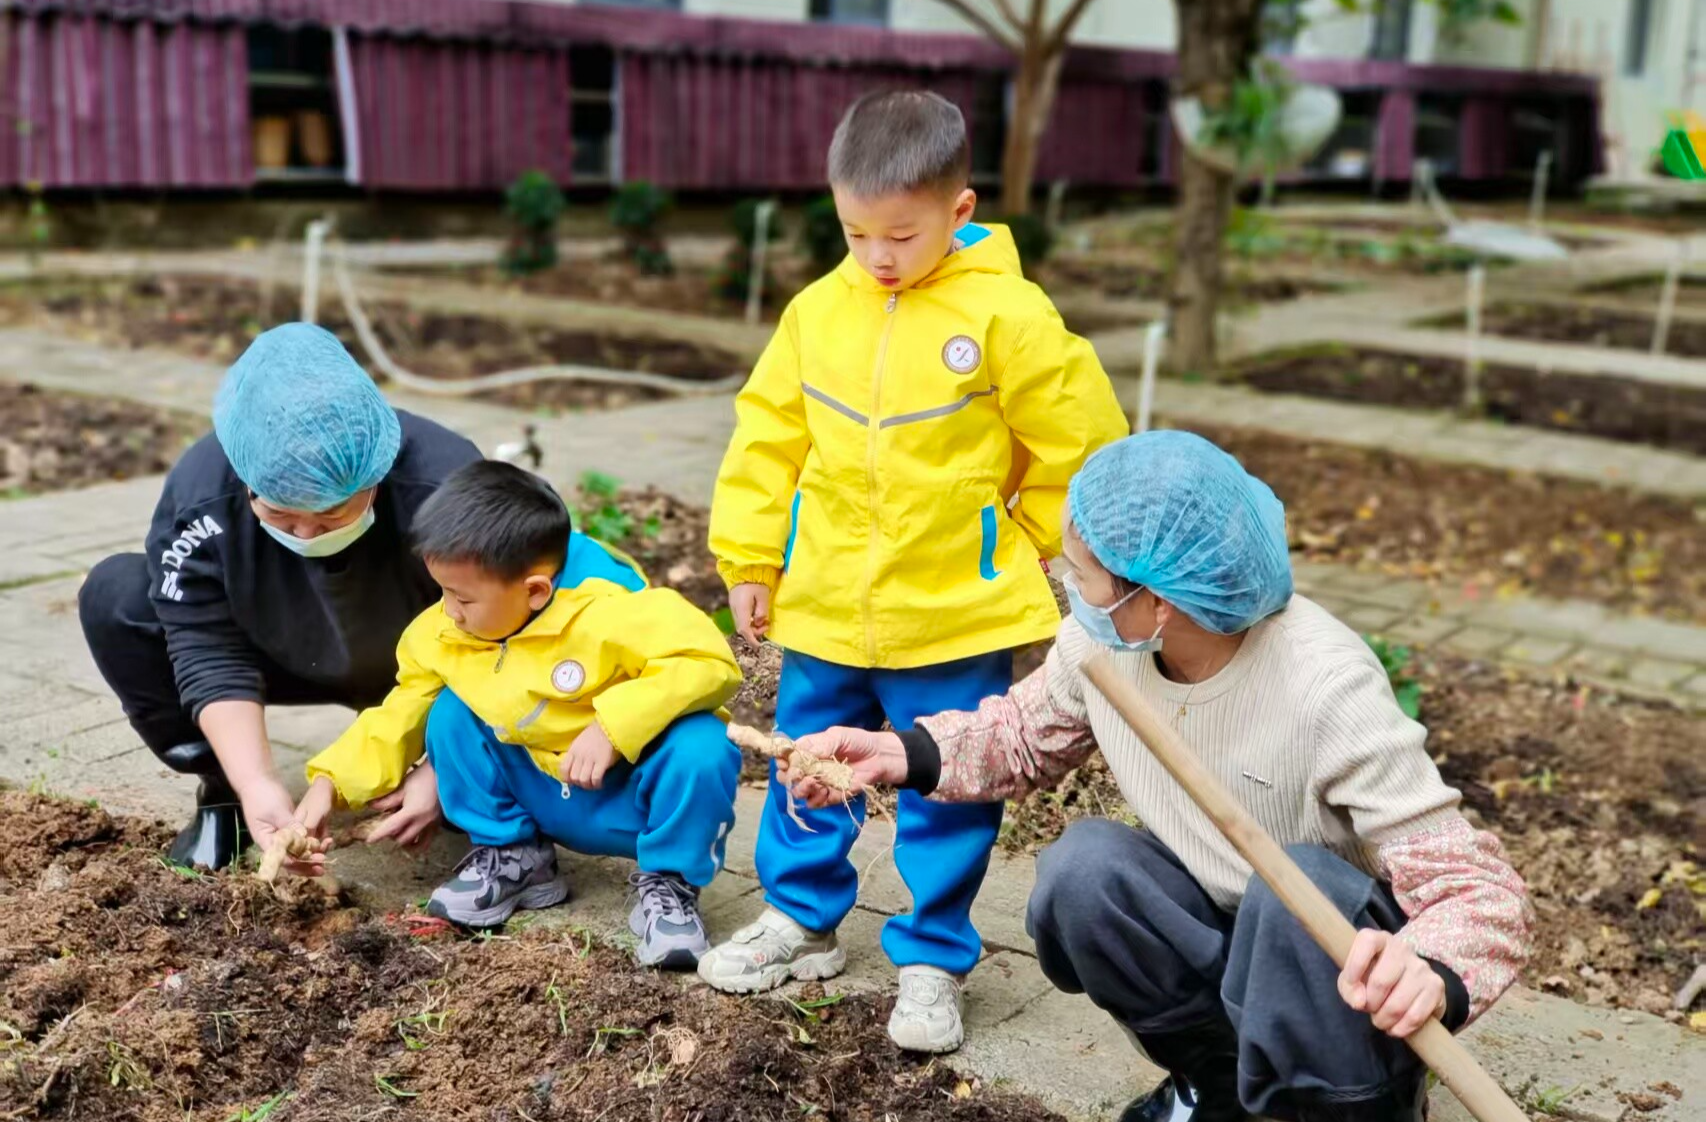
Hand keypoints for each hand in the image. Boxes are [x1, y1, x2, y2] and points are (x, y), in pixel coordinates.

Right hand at [246, 777, 326, 876]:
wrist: (259, 781)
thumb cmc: (263, 795)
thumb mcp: (277, 811)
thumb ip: (289, 825)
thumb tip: (303, 837)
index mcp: (266, 841)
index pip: (282, 858)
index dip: (299, 862)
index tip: (315, 861)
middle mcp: (273, 842)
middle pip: (290, 860)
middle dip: (306, 865)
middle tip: (323, 869)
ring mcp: (281, 836)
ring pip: (296, 852)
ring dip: (309, 856)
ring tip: (325, 858)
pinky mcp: (288, 828)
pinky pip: (299, 841)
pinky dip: (309, 844)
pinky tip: (322, 844)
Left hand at [365, 762, 441, 851]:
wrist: (446, 773)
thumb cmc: (424, 777)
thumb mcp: (403, 787)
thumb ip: (388, 800)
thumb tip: (372, 806)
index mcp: (412, 812)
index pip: (391, 828)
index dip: (379, 835)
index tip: (370, 840)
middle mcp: (423, 822)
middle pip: (402, 839)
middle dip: (392, 836)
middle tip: (386, 828)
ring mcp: (432, 824)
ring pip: (417, 844)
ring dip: (406, 842)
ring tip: (400, 835)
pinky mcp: (438, 823)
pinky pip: (428, 840)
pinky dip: (419, 842)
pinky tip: (414, 837)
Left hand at [560, 723, 619, 789]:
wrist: (609, 727)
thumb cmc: (595, 734)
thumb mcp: (580, 742)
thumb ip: (576, 755)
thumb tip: (575, 769)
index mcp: (573, 750)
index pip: (563, 769)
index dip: (567, 779)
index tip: (573, 781)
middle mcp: (580, 756)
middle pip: (574, 777)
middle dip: (579, 784)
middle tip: (585, 783)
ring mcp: (590, 759)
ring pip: (583, 780)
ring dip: (588, 786)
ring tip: (593, 785)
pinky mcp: (602, 762)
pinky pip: (595, 778)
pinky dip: (597, 784)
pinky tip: (600, 783)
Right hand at [729, 583, 771, 645]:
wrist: (744, 570)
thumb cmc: (756, 582)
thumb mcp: (763, 595)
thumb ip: (762, 610)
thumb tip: (760, 621)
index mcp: (742, 608)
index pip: (744, 629)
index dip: (751, 639)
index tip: (758, 646)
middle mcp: (735, 610)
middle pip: (742, 629)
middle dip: (754, 632)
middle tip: (767, 626)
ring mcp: (733, 608)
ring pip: (741, 624)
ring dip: (752, 627)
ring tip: (764, 621)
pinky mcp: (735, 606)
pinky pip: (741, 619)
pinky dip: (749, 622)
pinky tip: (758, 616)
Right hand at [781, 727, 908, 808]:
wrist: (879, 757)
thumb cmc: (858, 742)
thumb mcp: (838, 736)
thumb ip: (820, 744)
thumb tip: (801, 754)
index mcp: (807, 751)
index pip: (785, 757)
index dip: (780, 760)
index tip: (783, 760)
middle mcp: (809, 768)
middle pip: (786, 777)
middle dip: (788, 777)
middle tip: (798, 774)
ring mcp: (818, 783)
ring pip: (799, 793)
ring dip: (801, 789)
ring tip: (813, 782)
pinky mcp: (830, 796)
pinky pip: (815, 803)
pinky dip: (817, 799)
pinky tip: (826, 791)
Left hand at [1338, 930, 1446, 1038]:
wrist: (1408, 986)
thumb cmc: (1373, 978)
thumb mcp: (1354, 979)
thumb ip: (1349, 988)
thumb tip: (1359, 1002)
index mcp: (1380, 939)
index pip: (1367, 942)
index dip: (1355, 966)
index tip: (1352, 988)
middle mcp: (1402, 948)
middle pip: (1380, 981)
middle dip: (1370, 1004)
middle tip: (1369, 1009)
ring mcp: (1421, 966)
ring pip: (1398, 1004)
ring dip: (1384, 1020)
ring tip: (1381, 1020)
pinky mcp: (1436, 985)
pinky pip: (1415, 1016)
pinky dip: (1401, 1028)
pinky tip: (1395, 1028)